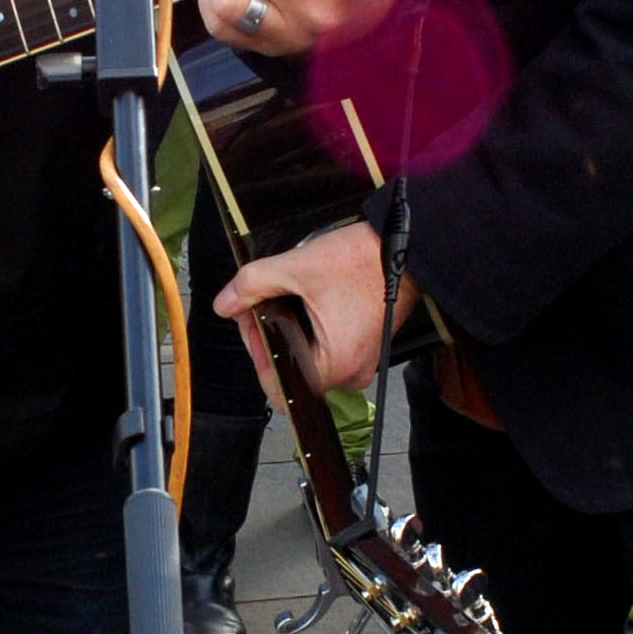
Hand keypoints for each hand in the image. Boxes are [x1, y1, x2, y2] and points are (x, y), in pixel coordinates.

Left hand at [215, 216, 414, 394]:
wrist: (407, 246)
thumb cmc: (364, 260)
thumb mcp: (297, 267)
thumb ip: (252, 285)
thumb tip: (225, 303)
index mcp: (334, 364)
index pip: (278, 388)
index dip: (257, 356)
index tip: (250, 323)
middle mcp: (350, 373)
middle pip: (291, 373)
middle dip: (269, 340)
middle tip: (258, 305)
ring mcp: (361, 363)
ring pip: (308, 361)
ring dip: (288, 335)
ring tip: (279, 300)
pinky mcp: (366, 349)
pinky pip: (327, 351)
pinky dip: (310, 332)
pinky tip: (303, 303)